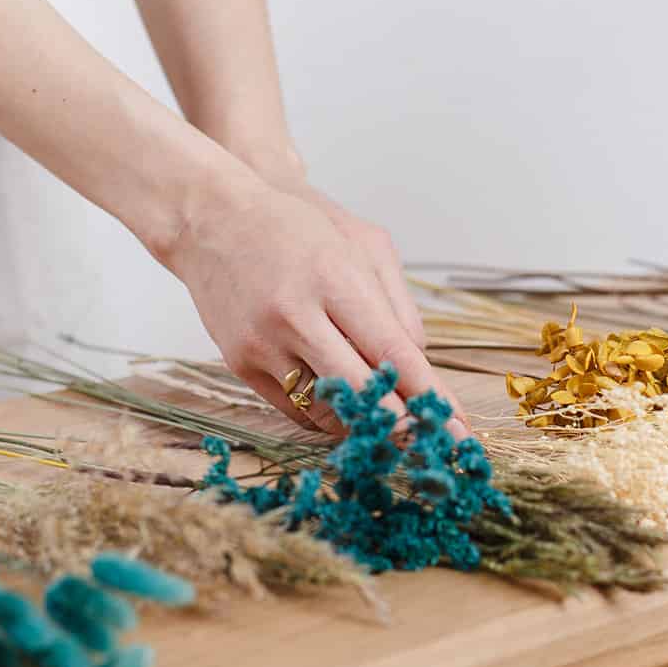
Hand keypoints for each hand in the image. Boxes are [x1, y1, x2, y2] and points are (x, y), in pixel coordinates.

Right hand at [155, 179, 463, 434]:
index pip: (392, 353)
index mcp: (333, 278)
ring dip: (365, 426)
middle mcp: (295, 316)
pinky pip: (294, 409)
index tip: (457, 430)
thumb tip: (418, 364)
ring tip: (395, 431)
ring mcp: (262, 344)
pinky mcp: (239, 363)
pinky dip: (328, 416)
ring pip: (327, 410)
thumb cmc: (297, 225)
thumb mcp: (363, 244)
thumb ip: (397, 303)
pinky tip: (351, 413)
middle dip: (403, 428)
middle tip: (433, 448)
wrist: (211, 218)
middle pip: (361, 392)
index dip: (428, 397)